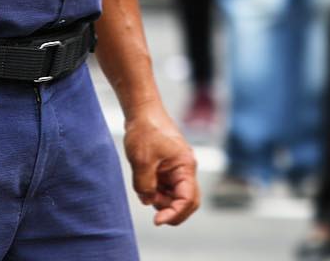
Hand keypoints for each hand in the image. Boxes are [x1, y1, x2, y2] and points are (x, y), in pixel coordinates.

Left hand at [123, 106, 199, 225]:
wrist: (141, 110)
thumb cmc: (145, 130)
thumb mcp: (141, 161)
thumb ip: (145, 186)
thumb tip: (148, 201)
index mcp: (185, 166)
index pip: (188, 200)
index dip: (174, 214)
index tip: (157, 220)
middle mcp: (185, 169)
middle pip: (185, 201)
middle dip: (169, 208)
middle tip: (150, 203)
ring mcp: (177, 168)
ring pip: (173, 195)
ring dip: (159, 199)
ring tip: (143, 189)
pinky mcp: (167, 166)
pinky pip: (165, 186)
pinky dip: (155, 190)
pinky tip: (143, 184)